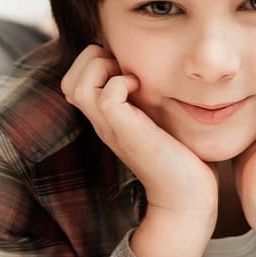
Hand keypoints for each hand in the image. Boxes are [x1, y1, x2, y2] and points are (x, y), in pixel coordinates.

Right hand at [61, 44, 216, 226]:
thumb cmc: (181, 156)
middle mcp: (101, 123)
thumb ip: (148, 97)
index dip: (92, 63)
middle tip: (124, 68)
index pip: (72, 82)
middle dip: (93, 61)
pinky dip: (122, 83)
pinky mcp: (125, 132)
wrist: (187, 195)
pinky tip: (142, 90)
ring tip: (130, 78)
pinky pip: (106, 96)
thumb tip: (158, 69)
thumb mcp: (159, 117)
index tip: (125, 66)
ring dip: (103, 69)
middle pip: (68, 82)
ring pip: (77, 85)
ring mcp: (110, 128)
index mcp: (106, 119)